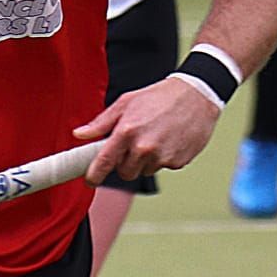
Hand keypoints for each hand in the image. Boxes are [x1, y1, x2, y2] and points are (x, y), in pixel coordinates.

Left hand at [76, 77, 220, 184]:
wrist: (197, 95)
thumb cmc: (159, 97)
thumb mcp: (126, 102)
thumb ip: (101, 122)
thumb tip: (79, 134)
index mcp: (127, 132)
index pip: (104, 162)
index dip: (94, 175)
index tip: (90, 181)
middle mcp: (143, 147)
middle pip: (124, 173)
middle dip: (125, 163)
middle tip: (133, 145)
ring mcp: (162, 156)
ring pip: (144, 171)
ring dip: (145, 161)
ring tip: (154, 137)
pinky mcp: (178, 162)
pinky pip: (163, 167)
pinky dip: (163, 158)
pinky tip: (169, 140)